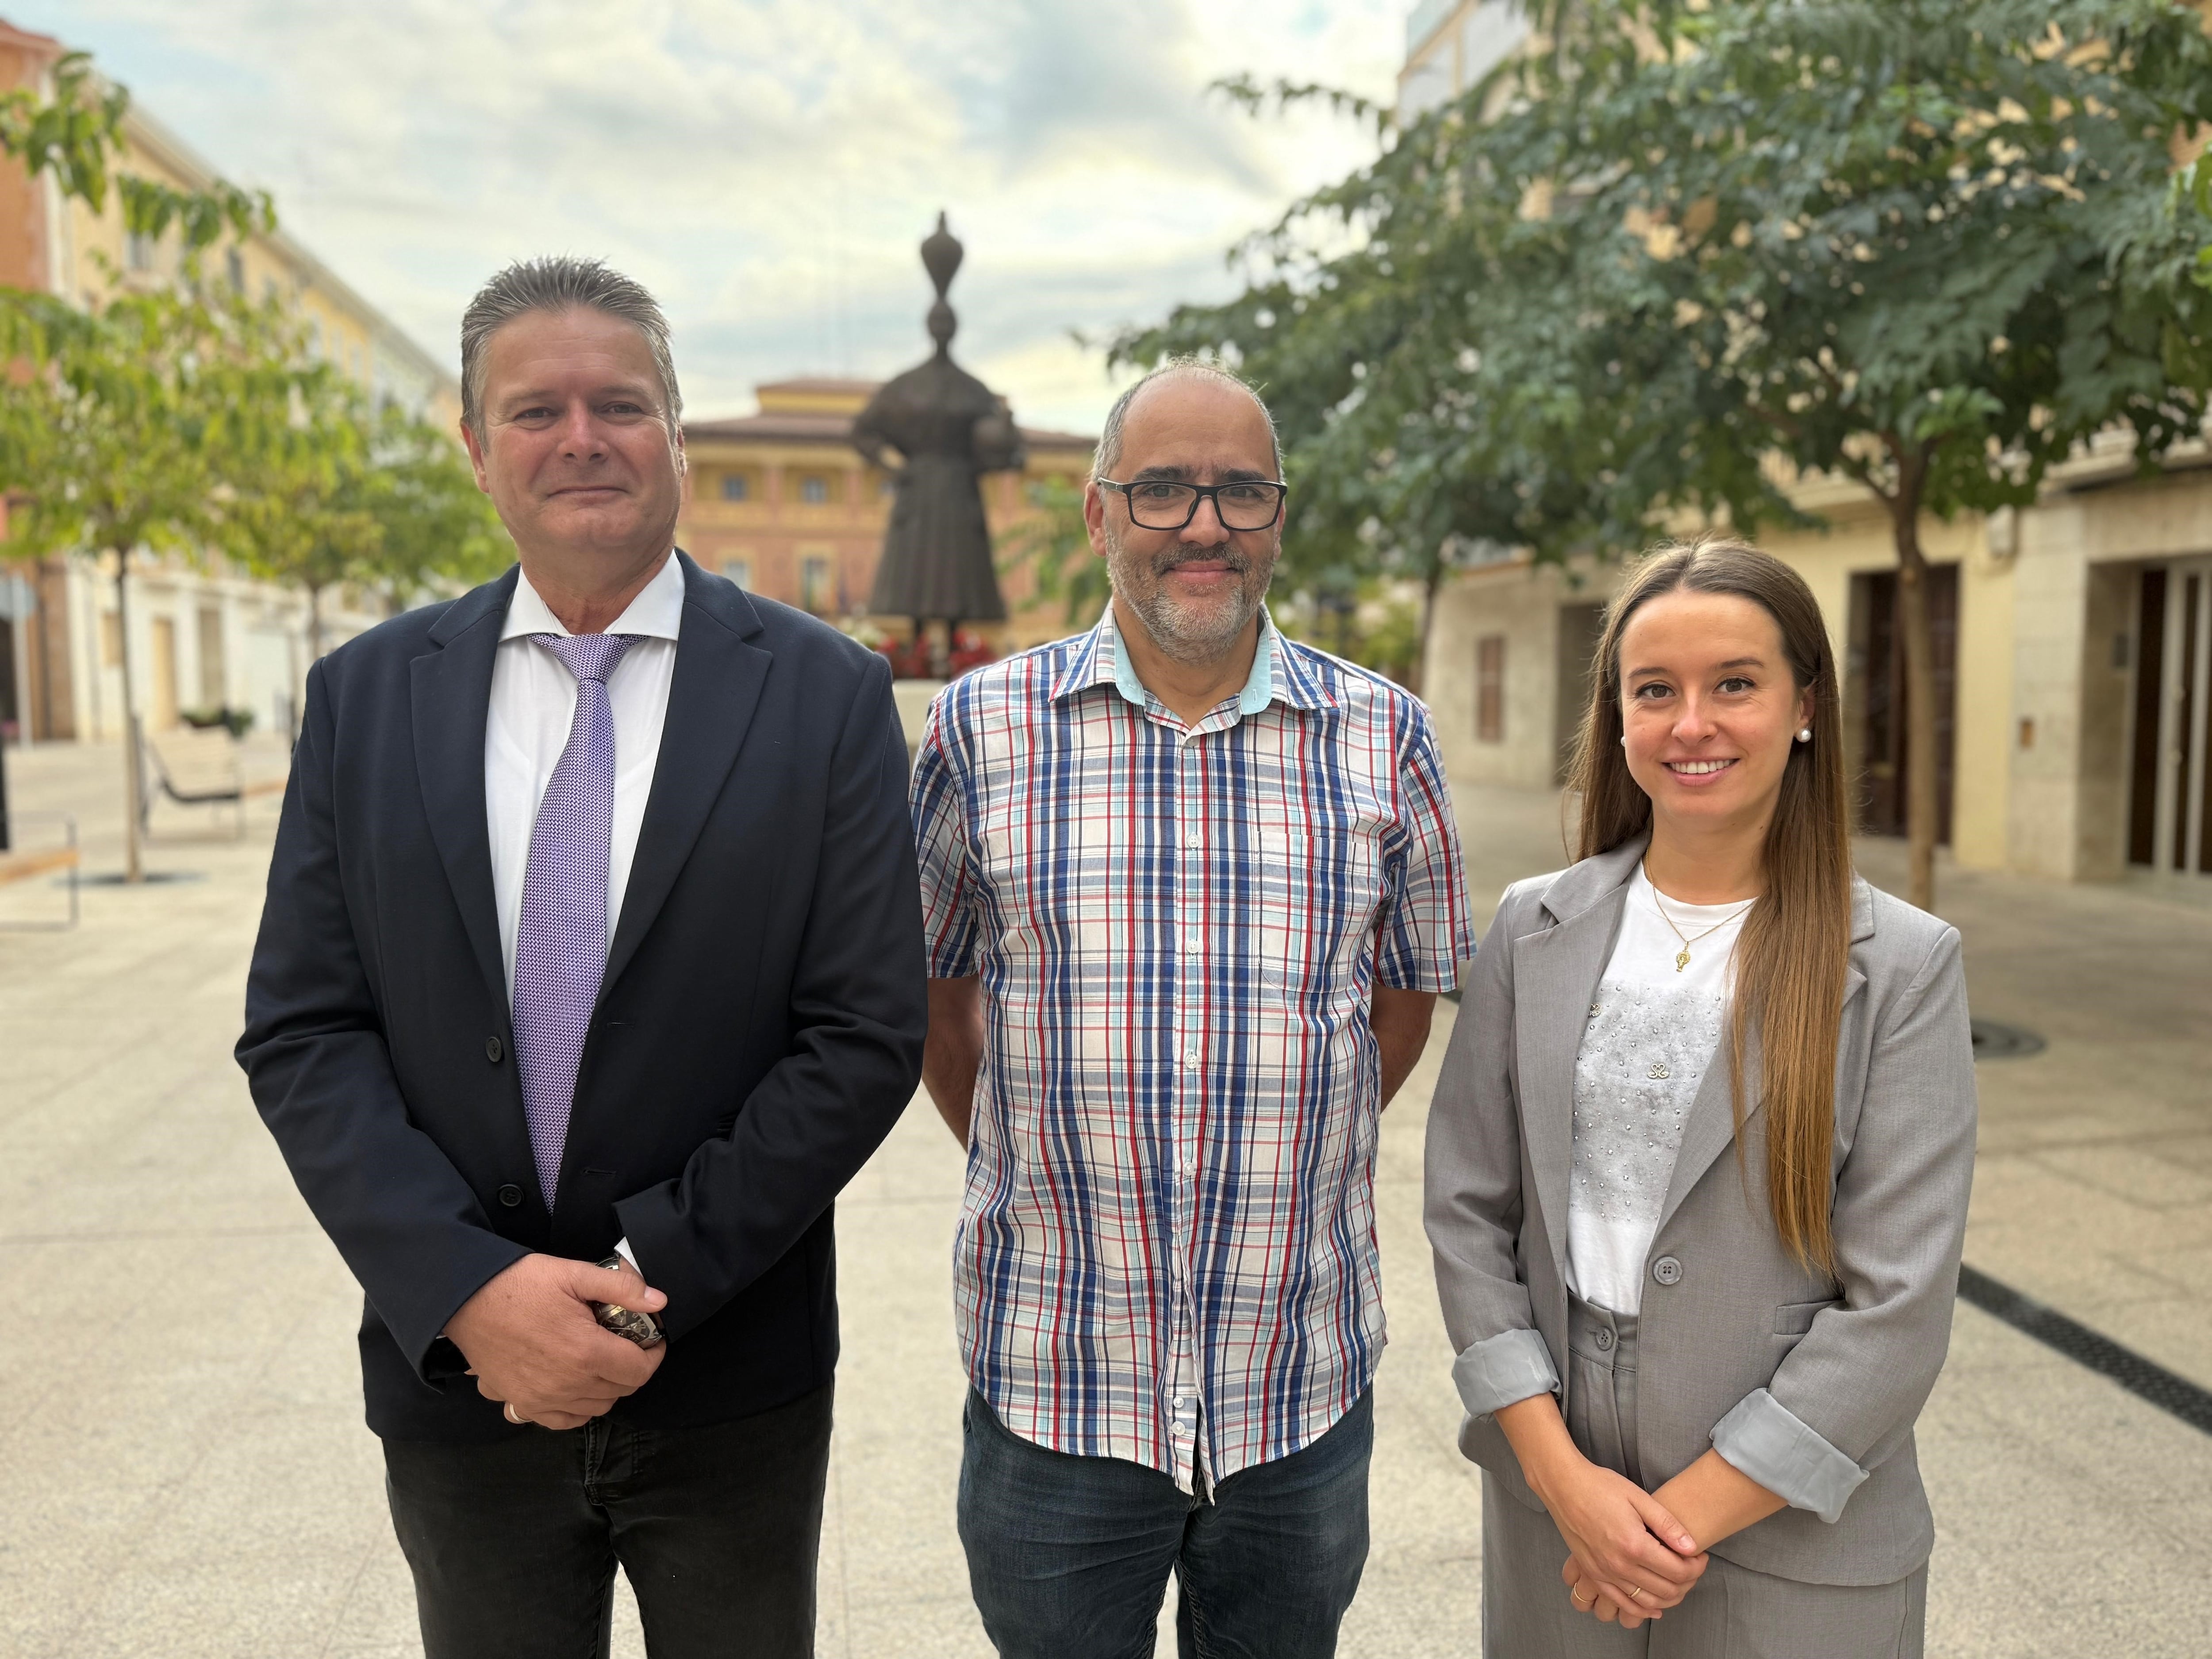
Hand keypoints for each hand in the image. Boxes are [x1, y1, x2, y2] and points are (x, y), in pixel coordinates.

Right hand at [445, 1254, 667, 1429]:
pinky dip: (578, 1406)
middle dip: (631, 1367)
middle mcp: (567, 1384)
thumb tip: (659, 1302)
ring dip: (607, 1387)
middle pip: (621, 1390)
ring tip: (600, 1359)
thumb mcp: (574, 1273)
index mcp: (586, 1352)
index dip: (654, 1354)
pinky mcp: (523, 1404)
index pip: (640, 1370)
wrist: (466, 1300)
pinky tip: (575, 1383)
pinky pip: (564, 1420)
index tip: (651, 1338)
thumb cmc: (519, 1284)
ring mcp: (543, 1400)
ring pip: (597, 1407)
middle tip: (624, 1342)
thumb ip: (622, 1288)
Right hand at [1532, 1452, 1706, 1617]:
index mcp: (1634, 1544)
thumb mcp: (1638, 1497)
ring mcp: (1604, 1573)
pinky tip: (1654, 1607)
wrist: (1563, 1486)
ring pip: (1647, 1602)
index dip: (1697, 1567)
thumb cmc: (1600, 1486)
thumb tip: (1692, 1547)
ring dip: (1669, 1598)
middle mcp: (1619, 1565)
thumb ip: (1667, 1524)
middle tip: (1693, 1567)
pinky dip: (1642, 1610)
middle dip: (1688, 1582)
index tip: (1701, 1556)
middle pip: (1667, 1590)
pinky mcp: (1593, 1574)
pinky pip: (1623, 1604)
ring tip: (1678, 1582)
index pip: (1678, 1571)